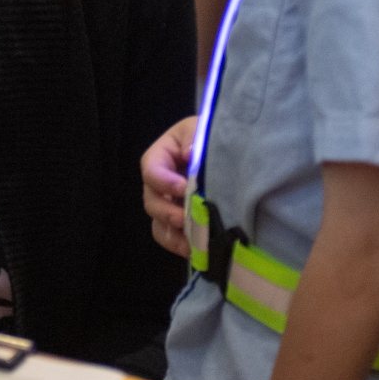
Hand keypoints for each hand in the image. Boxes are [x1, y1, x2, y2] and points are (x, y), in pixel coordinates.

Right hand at [141, 116, 196, 257]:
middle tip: (184, 218)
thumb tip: (190, 154)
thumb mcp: (201, 130)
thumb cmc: (209, 137)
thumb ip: (195, 139)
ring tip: (189, 239)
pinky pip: (169, 236)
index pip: (152, 170)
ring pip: (158, 222)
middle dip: (167, 211)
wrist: (227, 152)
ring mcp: (168, 203)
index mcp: (161, 156)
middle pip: (151, 200)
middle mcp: (159, 183)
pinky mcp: (179, 220)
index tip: (184, 188)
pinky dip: (178, 244)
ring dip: (171, 232)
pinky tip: (193, 248)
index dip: (164, 181)